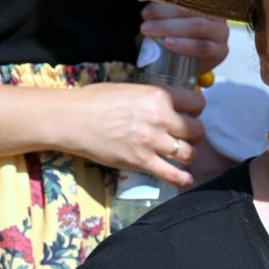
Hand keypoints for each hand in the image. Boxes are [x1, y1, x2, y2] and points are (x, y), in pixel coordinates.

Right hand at [64, 80, 206, 186]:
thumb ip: (153, 97)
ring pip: (189, 153)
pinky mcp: (142, 162)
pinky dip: (183, 179)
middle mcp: (160, 117)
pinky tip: (186, 179)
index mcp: (158, 95)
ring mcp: (151, 141)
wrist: (71, 119)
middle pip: (197, 130)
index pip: (197, 103)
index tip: (189, 115)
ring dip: (189, 156)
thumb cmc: (95, 100)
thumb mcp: (130, 88)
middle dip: (194, 135)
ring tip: (182, 156)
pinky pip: (172, 174)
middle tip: (185, 137)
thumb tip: (170, 104)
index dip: (196, 110)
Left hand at [140, 0, 229, 72]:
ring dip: (170, 27)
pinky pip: (204, 47)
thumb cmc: (177, 28)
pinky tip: (168, 44)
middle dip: (164, 12)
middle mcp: (217, 10)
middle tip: (144, 19)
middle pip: (192, 6)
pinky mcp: (220, 51)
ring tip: (148, 31)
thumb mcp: (166, 6)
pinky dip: (185, 45)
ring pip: (197, 26)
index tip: (147, 5)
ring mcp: (221, 31)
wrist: (188, 59)